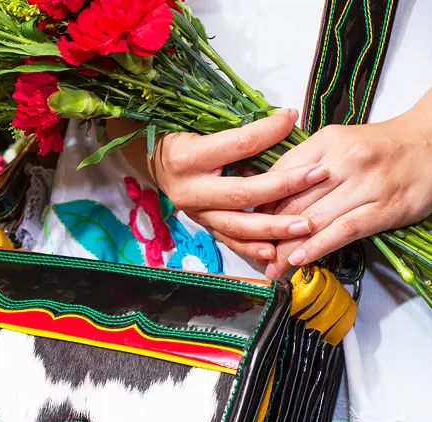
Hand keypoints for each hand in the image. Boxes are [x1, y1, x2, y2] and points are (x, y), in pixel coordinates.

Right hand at [120, 109, 329, 259]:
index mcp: (188, 157)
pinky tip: (275, 251)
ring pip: (237, 225)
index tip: (292, 118)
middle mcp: (189, 190)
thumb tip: (287, 119)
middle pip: (242, 192)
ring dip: (274, 227)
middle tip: (318, 175)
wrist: (156, 164)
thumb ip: (242, 129)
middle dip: (284, 185)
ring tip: (306, 225)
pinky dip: (252, 248)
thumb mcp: (205, 127)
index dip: (268, 132)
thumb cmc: (186, 139)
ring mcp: (195, 213)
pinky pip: (229, 241)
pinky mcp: (201, 226)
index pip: (237, 144)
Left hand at [260, 93, 431, 276]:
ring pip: (315, 219)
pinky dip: (318, 246)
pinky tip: (299, 260)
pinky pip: (344, 230)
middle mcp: (345, 160)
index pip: (279, 176)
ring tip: (271, 267)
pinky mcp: (385, 207)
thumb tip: (262, 196)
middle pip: (293, 201)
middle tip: (251, 255)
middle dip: (267, 233)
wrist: (431, 142)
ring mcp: (367, 183)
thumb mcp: (336, 145)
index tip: (243, 225)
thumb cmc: (377, 148)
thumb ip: (302, 166)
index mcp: (326, 141)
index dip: (259, 205)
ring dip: (288, 248)